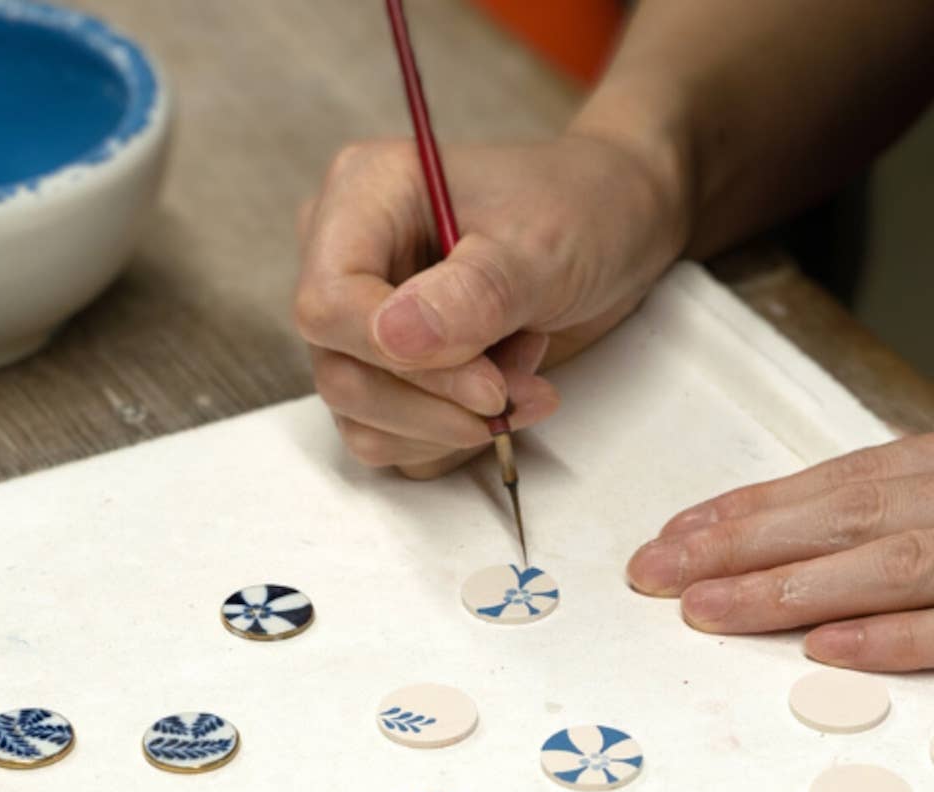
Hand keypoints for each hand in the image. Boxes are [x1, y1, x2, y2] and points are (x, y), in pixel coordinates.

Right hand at [294, 129, 687, 476]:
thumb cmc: (580, 210)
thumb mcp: (541, 243)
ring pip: (363, 422)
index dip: (396, 358)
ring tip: (523, 369)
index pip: (326, 304)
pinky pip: (392, 443)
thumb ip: (472, 292)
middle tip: (514, 385)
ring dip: (452, 422)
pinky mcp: (384, 376)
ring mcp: (359, 328)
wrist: (616, 229)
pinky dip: (454, 436)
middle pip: (340, 374)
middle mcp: (343, 264)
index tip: (486, 382)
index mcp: (359, 198)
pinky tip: (506, 386)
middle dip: (436, 402)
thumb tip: (393, 338)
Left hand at [627, 434, 933, 670]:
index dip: (749, 509)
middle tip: (659, 571)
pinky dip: (888, 635)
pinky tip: (823, 645)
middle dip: (738, 546)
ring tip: (706, 607)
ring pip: (886, 565)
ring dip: (787, 588)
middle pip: (840, 519)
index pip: (835, 484)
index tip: (676, 534)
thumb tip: (785, 535)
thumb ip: (886, 511)